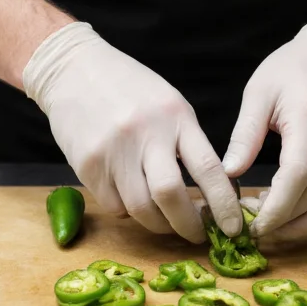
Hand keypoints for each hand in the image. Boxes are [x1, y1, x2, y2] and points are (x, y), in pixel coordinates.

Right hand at [23, 22, 242, 242]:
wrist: (73, 70)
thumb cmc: (129, 88)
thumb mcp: (169, 104)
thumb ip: (188, 142)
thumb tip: (210, 191)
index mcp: (175, 116)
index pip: (208, 169)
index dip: (224, 204)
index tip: (233, 227)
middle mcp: (145, 134)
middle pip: (170, 196)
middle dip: (188, 226)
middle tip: (197, 235)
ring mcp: (113, 150)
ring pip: (140, 209)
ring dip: (159, 224)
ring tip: (167, 222)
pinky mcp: (87, 164)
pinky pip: (114, 206)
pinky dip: (128, 212)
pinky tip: (133, 199)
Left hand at [222, 16, 306, 239]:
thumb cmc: (292, 68)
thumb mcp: (259, 94)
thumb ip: (245, 135)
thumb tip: (227, 173)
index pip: (297, 174)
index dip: (276, 207)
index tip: (253, 223)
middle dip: (282, 217)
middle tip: (252, 225)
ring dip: (300, 220)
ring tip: (270, 224)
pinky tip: (295, 215)